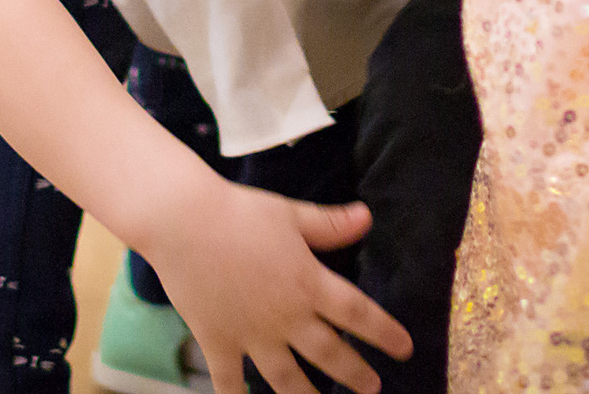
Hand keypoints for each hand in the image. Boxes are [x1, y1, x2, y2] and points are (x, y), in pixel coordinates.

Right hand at [142, 184, 410, 393]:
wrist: (183, 223)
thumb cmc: (240, 212)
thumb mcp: (292, 214)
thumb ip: (330, 224)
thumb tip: (368, 218)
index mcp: (308, 283)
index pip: (358, 314)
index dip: (385, 332)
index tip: (405, 348)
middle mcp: (286, 316)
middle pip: (329, 354)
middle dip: (355, 374)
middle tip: (373, 387)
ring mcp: (252, 334)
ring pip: (286, 378)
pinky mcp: (218, 341)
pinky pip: (229, 380)